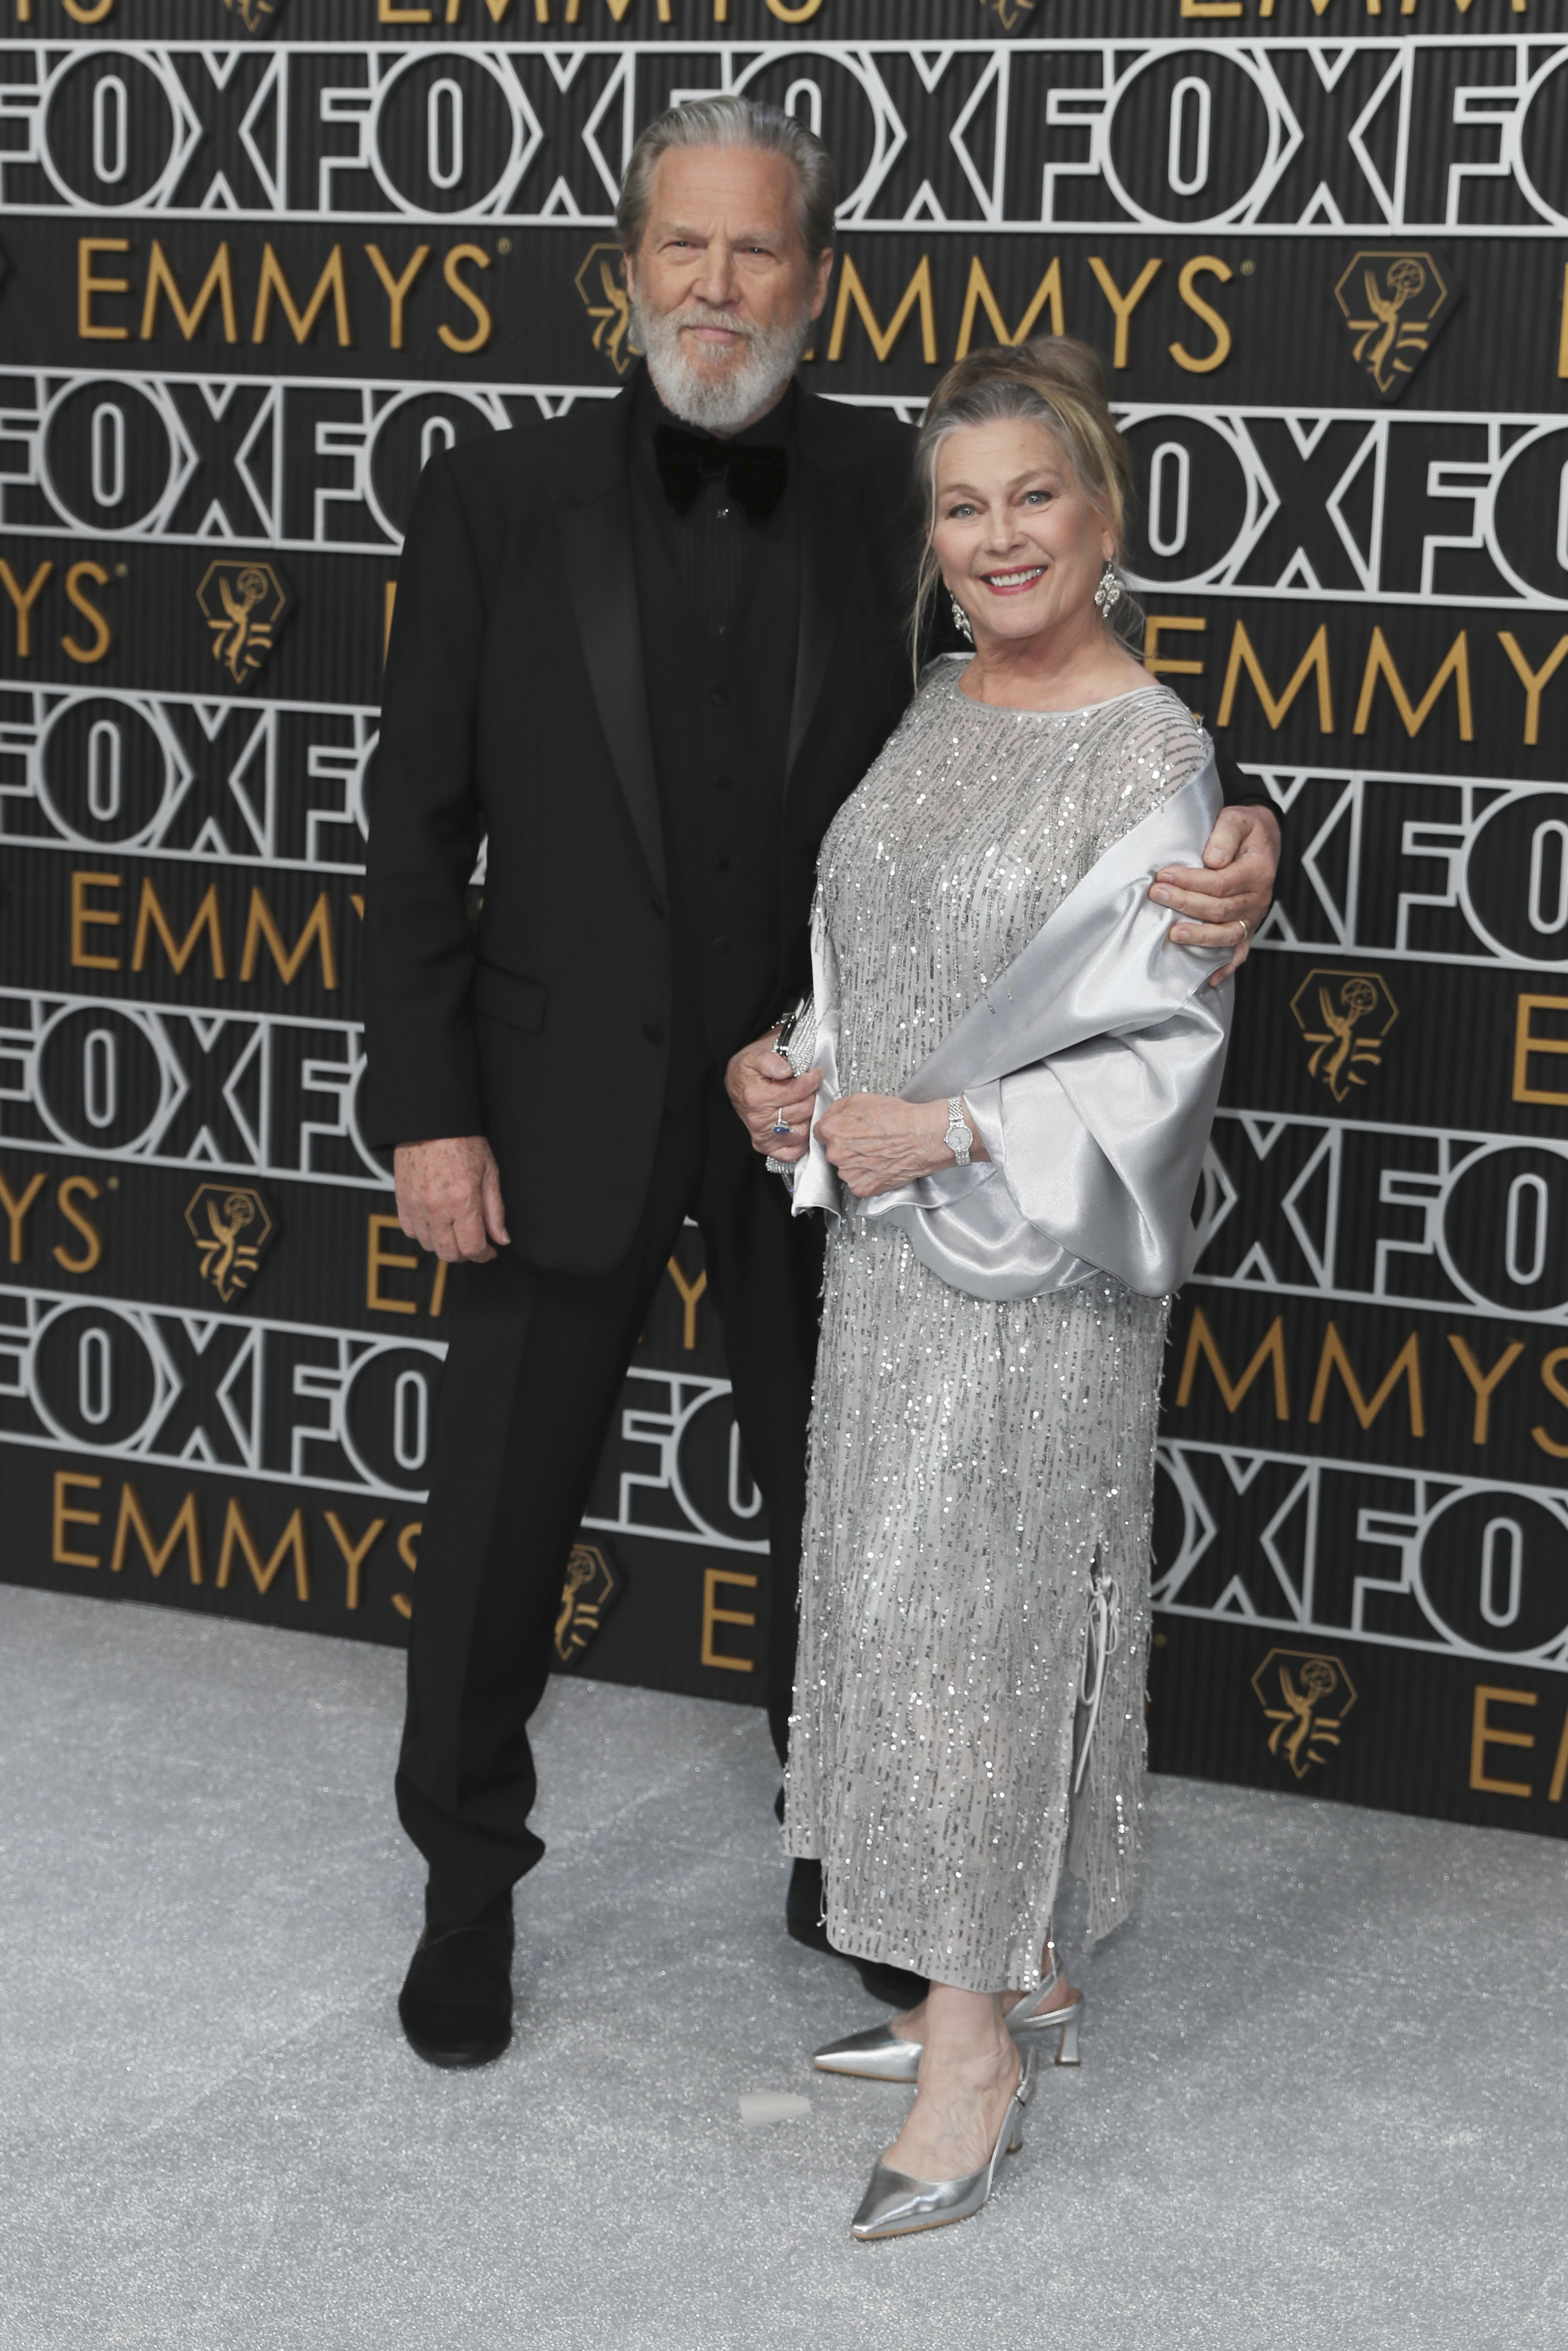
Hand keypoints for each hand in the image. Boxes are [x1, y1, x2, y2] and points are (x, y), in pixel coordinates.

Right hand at [394, 1135, 508, 1262]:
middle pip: (448, 1253)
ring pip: (428, 1245)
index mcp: (462, 1201)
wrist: (431, 1123)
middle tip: (473, 1244)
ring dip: (444, 1244)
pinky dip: (423, 1233)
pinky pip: (410, 1231)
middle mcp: (436, 1208)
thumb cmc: (462, 1142)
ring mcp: (416, 1206)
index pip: (472, 1248)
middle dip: (464, 1254)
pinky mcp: (401, 1201)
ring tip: (455, 1230)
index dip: (483, 1255)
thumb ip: (495, 1211)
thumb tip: (501, 1239)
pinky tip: (435, 1222)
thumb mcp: (490, 1173)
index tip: (489, 1251)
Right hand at [725, 1029, 822, 1164]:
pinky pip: (794, 1152)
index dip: (812, 1079)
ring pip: (804, 1131)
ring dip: (809, 1116)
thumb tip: (785, 1070)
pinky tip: (800, 1123)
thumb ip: (769, 1060)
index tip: (814, 1073)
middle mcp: (758, 1120)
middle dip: (812, 1096)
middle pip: (804, 1110)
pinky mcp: (767, 1147)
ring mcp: (763, 1136)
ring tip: (806, 1103)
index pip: (798, 1091)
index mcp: (755, 1097)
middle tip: (810, 1088)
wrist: (735, 1083)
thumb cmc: (748, 1070)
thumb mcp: (754, 1056)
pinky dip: (801, 1140)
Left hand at [815, 1093, 987, 1199]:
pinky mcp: (862, 1188)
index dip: (836, 1130)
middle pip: (833, 1152)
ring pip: (845, 1169)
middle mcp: (835, 1154)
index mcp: (831, 1130)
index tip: (846, 1132)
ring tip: (877, 1152)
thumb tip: (830, 1115)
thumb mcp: (862, 1099)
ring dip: (856, 1163)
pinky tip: (880, 1165)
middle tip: (867, 1141)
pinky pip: (858, 1183)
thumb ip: (838, 1108)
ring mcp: (848, 1174)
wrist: (921, 1137)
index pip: (820, 1133)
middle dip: (846, 1147)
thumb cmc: (898, 1118)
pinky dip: (867, 1177)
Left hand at [1149, 803, 1280, 985]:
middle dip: (1185, 903)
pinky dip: (1225, 967)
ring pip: (1227, 935)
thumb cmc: (1246, 830)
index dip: (1190, 881)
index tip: (1163, 876)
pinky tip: (1208, 978)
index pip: (1220, 883)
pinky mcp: (1247, 929)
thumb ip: (1225, 833)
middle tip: (1157, 896)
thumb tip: (1212, 859)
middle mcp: (1257, 898)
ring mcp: (1252, 918)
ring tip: (1174, 934)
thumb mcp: (1239, 819)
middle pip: (1219, 909)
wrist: (1263, 840)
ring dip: (1199, 937)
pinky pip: (1239, 953)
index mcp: (1257, 871)